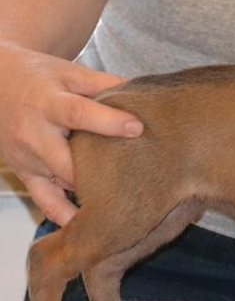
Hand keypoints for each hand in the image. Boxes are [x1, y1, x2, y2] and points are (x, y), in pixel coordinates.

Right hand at [0, 43, 142, 225]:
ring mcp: (26, 159)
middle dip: (100, 174)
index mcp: (48, 103)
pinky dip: (68, 217)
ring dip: (91, 196)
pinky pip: (46, 203)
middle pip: (67, 162)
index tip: (137, 128)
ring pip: (62, 185)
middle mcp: (33, 134)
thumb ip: (105, 83)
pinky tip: (92, 228)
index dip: (108, 122)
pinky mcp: (24, 175)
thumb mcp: (69, 72)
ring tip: (126, 209)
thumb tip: (144, 92)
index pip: (78, 114)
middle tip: (138, 183)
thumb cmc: (41, 76)